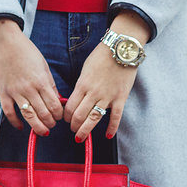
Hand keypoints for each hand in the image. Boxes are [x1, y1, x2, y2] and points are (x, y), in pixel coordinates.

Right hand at [0, 18, 62, 133]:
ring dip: (38, 127)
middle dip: (51, 123)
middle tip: (52, 124)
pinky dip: (15, 122)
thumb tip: (58, 100)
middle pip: (43, 114)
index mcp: (41, 81)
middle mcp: (29, 89)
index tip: (60, 116)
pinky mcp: (3, 93)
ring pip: (29, 116)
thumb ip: (50, 84)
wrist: (4, 41)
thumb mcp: (44, 66)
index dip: (59, 115)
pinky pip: (9, 113)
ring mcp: (15, 92)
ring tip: (43, 131)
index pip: (54, 106)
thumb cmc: (26, 51)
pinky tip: (21, 127)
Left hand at [64, 13, 149, 140]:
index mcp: (82, 85)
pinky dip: (112, 128)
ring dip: (85, 130)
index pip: (70, 106)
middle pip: (79, 115)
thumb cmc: (101, 57)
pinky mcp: (120, 98)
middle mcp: (93, 93)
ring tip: (81, 138)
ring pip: (94, 119)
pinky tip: (108, 136)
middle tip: (73, 131)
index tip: (67, 120)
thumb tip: (76, 98)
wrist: (120, 49)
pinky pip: (115, 117)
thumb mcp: (85, 70)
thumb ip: (81, 85)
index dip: (66, 116)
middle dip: (74, 126)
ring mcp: (107, 97)